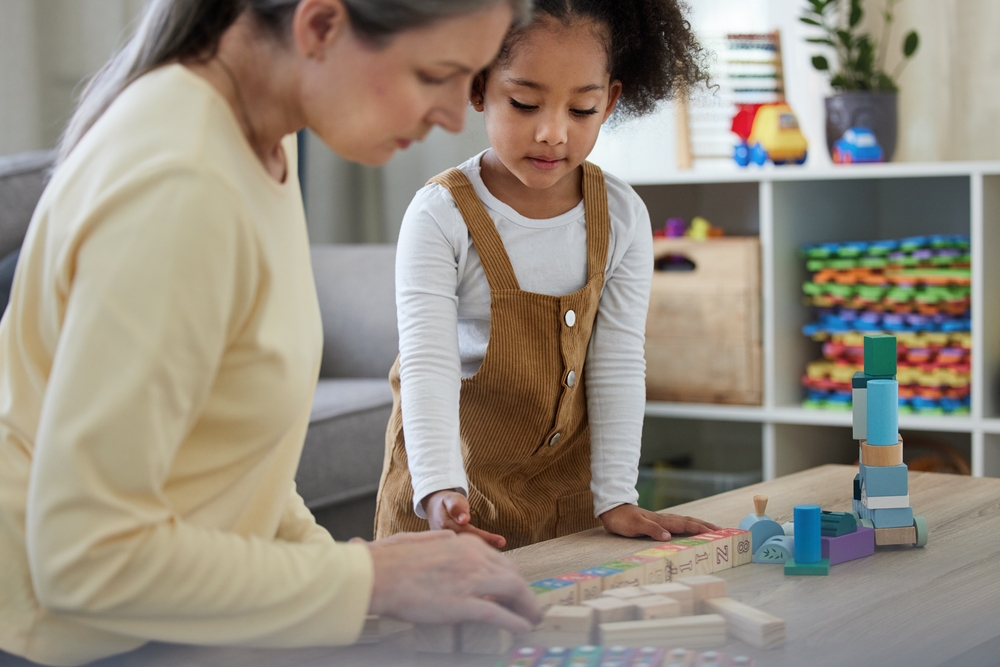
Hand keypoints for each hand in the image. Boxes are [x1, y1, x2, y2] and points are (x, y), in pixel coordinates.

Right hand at [365, 531, 540, 631]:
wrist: (376, 575)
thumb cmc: (389, 559)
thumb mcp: (420, 539)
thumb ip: (439, 539)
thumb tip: (448, 536)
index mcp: (463, 543)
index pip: (499, 560)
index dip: (510, 576)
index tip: (513, 588)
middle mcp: (473, 558)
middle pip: (512, 574)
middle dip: (524, 591)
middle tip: (528, 604)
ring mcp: (470, 581)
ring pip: (513, 590)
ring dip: (527, 606)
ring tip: (532, 618)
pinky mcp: (463, 604)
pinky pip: (499, 614)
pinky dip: (515, 621)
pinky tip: (522, 628)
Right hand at [422, 490, 505, 549]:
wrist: (433, 508)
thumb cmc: (445, 502)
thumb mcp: (450, 498)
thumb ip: (456, 506)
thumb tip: (464, 519)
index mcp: (444, 527)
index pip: (468, 534)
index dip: (485, 538)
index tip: (502, 541)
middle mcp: (445, 540)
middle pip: (467, 547)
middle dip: (486, 549)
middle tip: (504, 548)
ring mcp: (447, 547)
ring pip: (465, 552)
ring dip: (482, 553)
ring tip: (499, 556)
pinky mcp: (450, 550)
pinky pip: (464, 552)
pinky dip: (476, 554)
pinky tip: (487, 556)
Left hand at [599, 504, 720, 540]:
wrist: (612, 510)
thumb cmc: (623, 520)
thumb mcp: (635, 526)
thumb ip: (652, 530)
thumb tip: (668, 537)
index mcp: (662, 521)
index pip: (685, 525)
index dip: (700, 529)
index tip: (714, 532)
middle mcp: (664, 520)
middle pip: (689, 522)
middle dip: (705, 526)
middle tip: (721, 530)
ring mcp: (662, 520)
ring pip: (685, 521)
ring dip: (699, 524)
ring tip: (712, 529)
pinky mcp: (658, 522)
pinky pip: (678, 524)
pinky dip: (688, 526)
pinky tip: (690, 528)